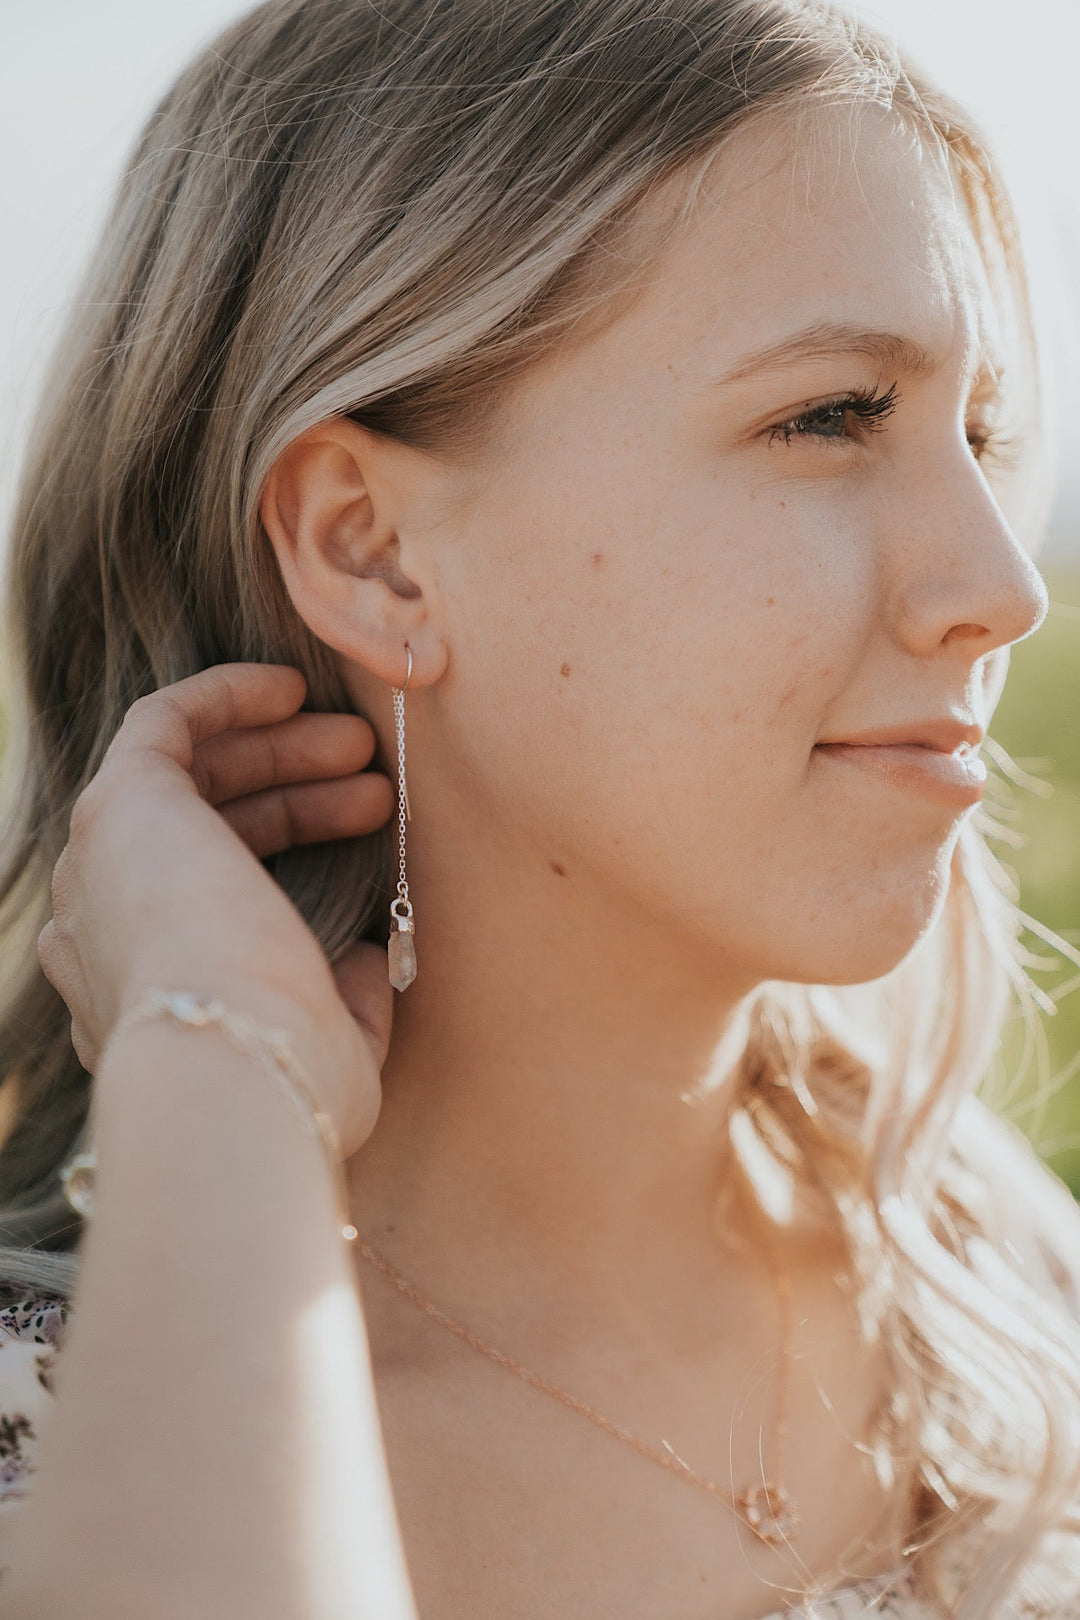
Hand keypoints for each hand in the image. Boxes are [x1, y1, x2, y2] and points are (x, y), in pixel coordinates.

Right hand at [37, 664, 397, 1156]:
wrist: (236, 1070)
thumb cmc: (289, 1081)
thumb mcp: (334, 1045)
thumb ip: (345, 998)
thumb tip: (369, 954)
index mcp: (139, 988)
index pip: (209, 886)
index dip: (291, 839)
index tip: (369, 823)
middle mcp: (100, 927)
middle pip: (199, 827)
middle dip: (294, 792)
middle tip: (374, 780)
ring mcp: (100, 865)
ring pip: (186, 778)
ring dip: (276, 749)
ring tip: (362, 746)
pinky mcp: (116, 808)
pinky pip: (160, 725)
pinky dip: (223, 697)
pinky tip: (290, 687)